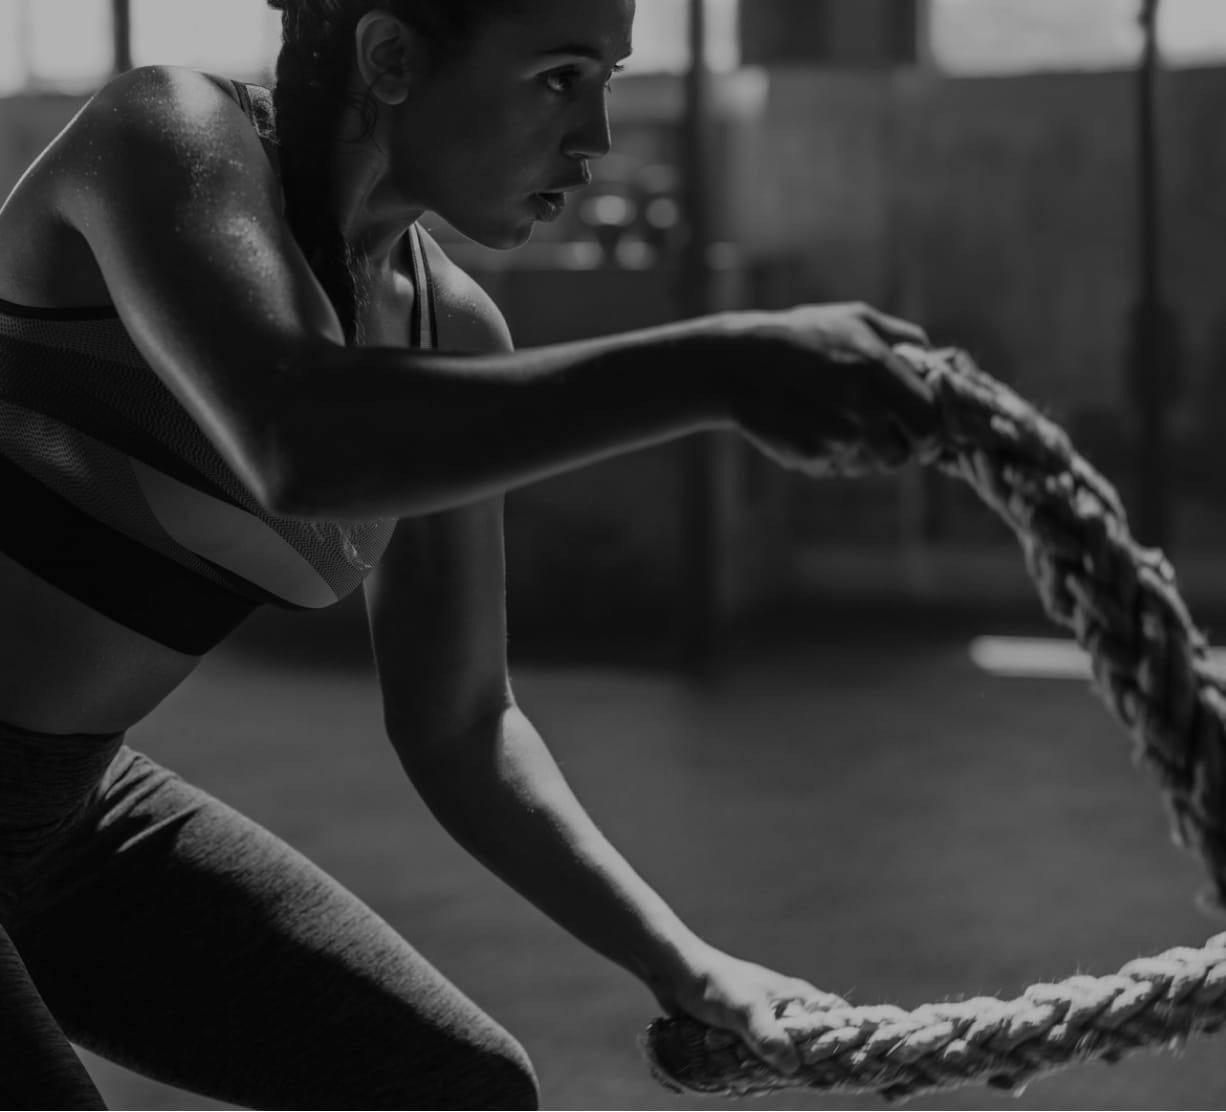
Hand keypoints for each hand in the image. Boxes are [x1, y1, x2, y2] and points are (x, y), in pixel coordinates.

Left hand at [650, 941, 843, 1075]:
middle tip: (834, 1091)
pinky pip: (768, 1062)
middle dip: (829, 1070)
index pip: (842, 1023)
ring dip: (795, 1076)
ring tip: (804, 1092)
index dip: (861, 1046)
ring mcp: (769, 1026)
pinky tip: (767, 1088)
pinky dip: (770, 1075)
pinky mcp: (749, 1037)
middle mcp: (789, 1013)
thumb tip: (794, 1068)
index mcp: (799, 998)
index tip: (877, 1075)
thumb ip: (767, 1035)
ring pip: (794, 1059)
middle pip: (821, 1047)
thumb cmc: (714, 984)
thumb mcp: (744, 1009)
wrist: (676, 975)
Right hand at [726, 301, 939, 476]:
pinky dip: (828, 455)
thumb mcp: (856, 319)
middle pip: (901, 455)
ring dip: (859, 452)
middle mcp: (862, 407)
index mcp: (878, 369)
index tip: (924, 436)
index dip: (931, 434)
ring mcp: (835, 437)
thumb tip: (939, 361)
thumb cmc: (800, 337)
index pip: (929, 421)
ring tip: (832, 421)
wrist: (737, 365)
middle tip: (878, 433)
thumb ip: (904, 338)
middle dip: (895, 448)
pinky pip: (834, 468)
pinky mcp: (810, 457)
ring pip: (867, 465)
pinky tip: (808, 428)